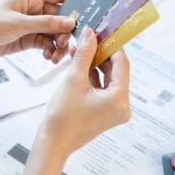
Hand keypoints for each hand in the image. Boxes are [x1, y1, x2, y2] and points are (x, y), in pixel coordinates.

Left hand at [0, 0, 75, 61]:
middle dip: (67, 31)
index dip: (76, 4)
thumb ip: (46, 23)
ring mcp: (31, 24)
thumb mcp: (19, 24)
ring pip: (54, 32)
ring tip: (56, 55)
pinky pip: (45, 43)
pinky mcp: (27, 38)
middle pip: (61, 17)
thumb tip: (71, 22)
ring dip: (59, 44)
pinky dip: (49, 50)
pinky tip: (48, 57)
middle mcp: (34, 8)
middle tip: (66, 44)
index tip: (87, 17)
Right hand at [20, 27, 130, 174]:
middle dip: (100, 54)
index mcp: (119, 99)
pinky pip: (102, 89)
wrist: (53, 143)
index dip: (111, 45)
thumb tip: (90, 34)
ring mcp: (114, 111)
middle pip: (115, 71)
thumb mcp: (73, 79)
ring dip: (94, 64)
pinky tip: (79, 65)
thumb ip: (84, 54)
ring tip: (79, 50)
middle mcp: (122, 106)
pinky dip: (92, 77)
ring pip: (107, 79)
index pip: (121, 63)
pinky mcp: (105, 113)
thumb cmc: (63, 117)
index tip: (103, 31)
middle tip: (88, 39)